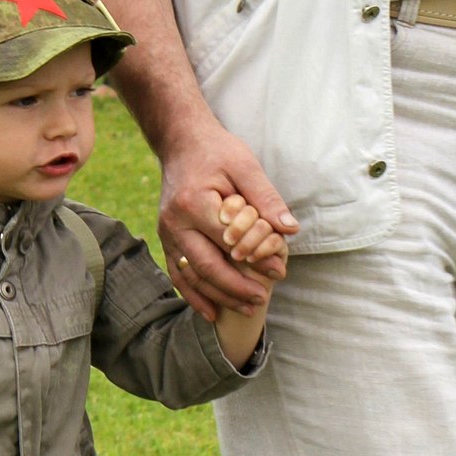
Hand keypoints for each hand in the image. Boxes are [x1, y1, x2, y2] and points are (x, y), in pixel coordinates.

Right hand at [160, 120, 297, 320]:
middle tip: (262, 299)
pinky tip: (211, 312)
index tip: (280, 271)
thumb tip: (289, 230)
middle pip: (206, 265)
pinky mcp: (166, 239)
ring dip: (218, 296)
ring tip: (247, 309)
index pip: (228, 241)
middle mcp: (174, 222)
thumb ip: (266, 199)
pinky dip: (193, 295)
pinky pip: (177, 273)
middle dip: (236, 288)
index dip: (255, 259)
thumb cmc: (216, 152)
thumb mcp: (245, 167)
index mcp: (193, 203)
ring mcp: (166, 233)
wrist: (181, 143)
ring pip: (191, 275)